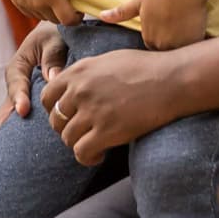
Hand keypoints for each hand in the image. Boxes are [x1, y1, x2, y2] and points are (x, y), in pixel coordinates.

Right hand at [0, 0, 89, 25]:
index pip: (68, 20)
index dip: (76, 18)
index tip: (78, 10)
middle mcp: (38, 4)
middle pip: (57, 20)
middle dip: (64, 14)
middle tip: (66, 0)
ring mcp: (26, 5)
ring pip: (44, 17)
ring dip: (51, 12)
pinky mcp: (17, 2)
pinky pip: (32, 13)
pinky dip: (39, 9)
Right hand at [0, 20, 69, 164]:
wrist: (56, 36)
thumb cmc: (54, 36)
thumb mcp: (53, 40)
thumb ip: (53, 56)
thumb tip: (53, 77)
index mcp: (18, 67)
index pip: (17, 83)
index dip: (18, 96)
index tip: (23, 110)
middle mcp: (14, 87)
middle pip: (1, 112)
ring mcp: (18, 100)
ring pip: (4, 123)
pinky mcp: (26, 109)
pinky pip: (16, 126)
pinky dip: (8, 142)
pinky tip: (3, 161)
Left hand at [41, 47, 179, 164]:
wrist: (171, 80)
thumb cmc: (146, 68)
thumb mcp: (108, 59)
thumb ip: (85, 71)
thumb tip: (72, 83)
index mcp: (78, 71)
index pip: (47, 96)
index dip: (54, 110)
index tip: (67, 116)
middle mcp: (80, 90)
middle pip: (55, 120)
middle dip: (66, 128)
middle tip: (83, 132)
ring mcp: (92, 111)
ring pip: (67, 138)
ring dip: (78, 144)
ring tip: (94, 143)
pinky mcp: (107, 131)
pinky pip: (82, 152)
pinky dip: (88, 158)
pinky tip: (100, 154)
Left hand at [98, 0, 208, 49]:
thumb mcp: (139, 2)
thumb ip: (121, 13)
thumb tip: (101, 16)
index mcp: (148, 36)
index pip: (153, 47)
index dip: (161, 37)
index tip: (167, 25)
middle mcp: (161, 44)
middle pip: (167, 51)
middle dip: (171, 42)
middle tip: (178, 25)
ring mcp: (177, 44)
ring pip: (180, 50)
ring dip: (183, 44)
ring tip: (186, 27)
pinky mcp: (193, 42)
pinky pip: (194, 48)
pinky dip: (195, 42)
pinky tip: (195, 28)